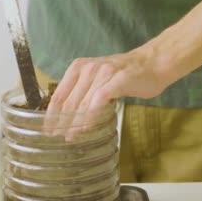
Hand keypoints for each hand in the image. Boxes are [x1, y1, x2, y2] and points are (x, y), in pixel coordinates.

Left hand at [45, 47, 169, 138]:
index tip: (47, 129)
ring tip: (70, 136)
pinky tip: (86, 128)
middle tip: (57, 137)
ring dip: (74, 122)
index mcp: (79, 67)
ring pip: (82, 103)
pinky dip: (90, 117)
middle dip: (61, 122)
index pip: (58, 94)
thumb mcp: (98, 79)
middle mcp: (88, 68)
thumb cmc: (126, 75)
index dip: (51, 114)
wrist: (154, 63)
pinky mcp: (117, 80)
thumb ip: (83, 92)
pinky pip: (98, 101)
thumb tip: (68, 116)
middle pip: (68, 101)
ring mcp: (103, 73)